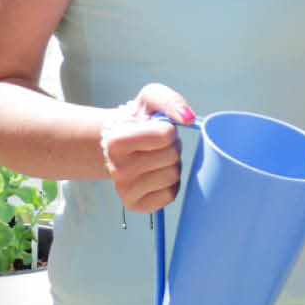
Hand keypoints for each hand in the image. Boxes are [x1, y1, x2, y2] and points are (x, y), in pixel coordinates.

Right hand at [101, 83, 193, 212]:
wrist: (119, 144)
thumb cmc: (138, 120)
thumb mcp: (149, 98)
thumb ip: (170, 100)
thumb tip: (188, 117)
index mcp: (116, 142)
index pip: (165, 135)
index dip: (168, 130)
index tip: (155, 130)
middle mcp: (116, 168)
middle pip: (172, 157)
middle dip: (172, 147)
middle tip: (157, 145)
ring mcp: (124, 190)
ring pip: (173, 176)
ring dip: (172, 165)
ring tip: (156, 159)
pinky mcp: (134, 205)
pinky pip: (169, 195)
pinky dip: (169, 184)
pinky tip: (155, 175)